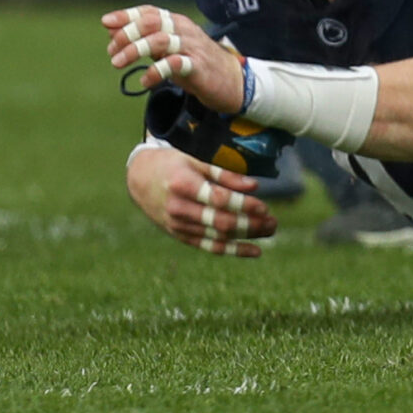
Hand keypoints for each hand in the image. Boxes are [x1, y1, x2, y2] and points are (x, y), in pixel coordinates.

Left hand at [103, 4, 243, 114]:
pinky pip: (174, 64)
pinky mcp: (198, 67)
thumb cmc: (194, 63)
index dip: (127, 15)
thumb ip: (142, 39)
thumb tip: (111, 31)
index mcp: (176, 22)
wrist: (232, 81)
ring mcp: (192, 47)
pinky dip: (155, 71)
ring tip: (116, 63)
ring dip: (135, 50)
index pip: (149, 11)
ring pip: (160, 40)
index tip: (105, 22)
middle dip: (127, 34)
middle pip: (152, 23)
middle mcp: (183, 30)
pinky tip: (143, 80)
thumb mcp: (166, 50)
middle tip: (111, 51)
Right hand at [126, 145, 274, 256]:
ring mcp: (178, 225)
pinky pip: (209, 247)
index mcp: (183, 184)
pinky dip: (233, 250)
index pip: (219, 199)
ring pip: (218, 236)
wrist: (138, 179)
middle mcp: (179, 208)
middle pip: (221, 221)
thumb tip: (255, 187)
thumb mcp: (195, 161)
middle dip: (251, 224)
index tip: (265, 206)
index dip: (244, 205)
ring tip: (269, 231)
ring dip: (247, 237)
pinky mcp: (180, 235)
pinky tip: (254, 250)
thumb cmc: (171, 165)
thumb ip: (224, 175)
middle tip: (273, 221)